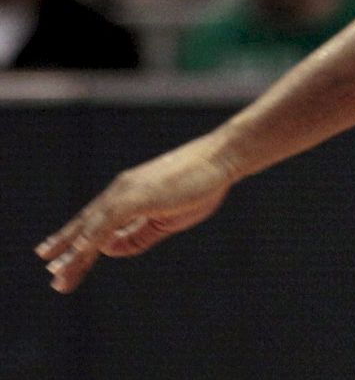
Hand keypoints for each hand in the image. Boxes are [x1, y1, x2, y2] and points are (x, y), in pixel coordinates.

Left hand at [36, 135, 237, 292]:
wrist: (221, 158)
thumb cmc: (201, 185)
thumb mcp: (166, 219)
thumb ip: (137, 236)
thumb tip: (108, 250)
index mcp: (127, 197)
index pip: (94, 224)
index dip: (75, 244)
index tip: (57, 262)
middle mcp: (120, 192)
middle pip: (87, 227)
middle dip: (68, 253)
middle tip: (53, 277)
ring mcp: (126, 192)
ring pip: (93, 228)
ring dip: (75, 253)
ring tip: (59, 275)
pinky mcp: (137, 196)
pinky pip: (109, 220)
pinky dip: (93, 236)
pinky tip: (80, 250)